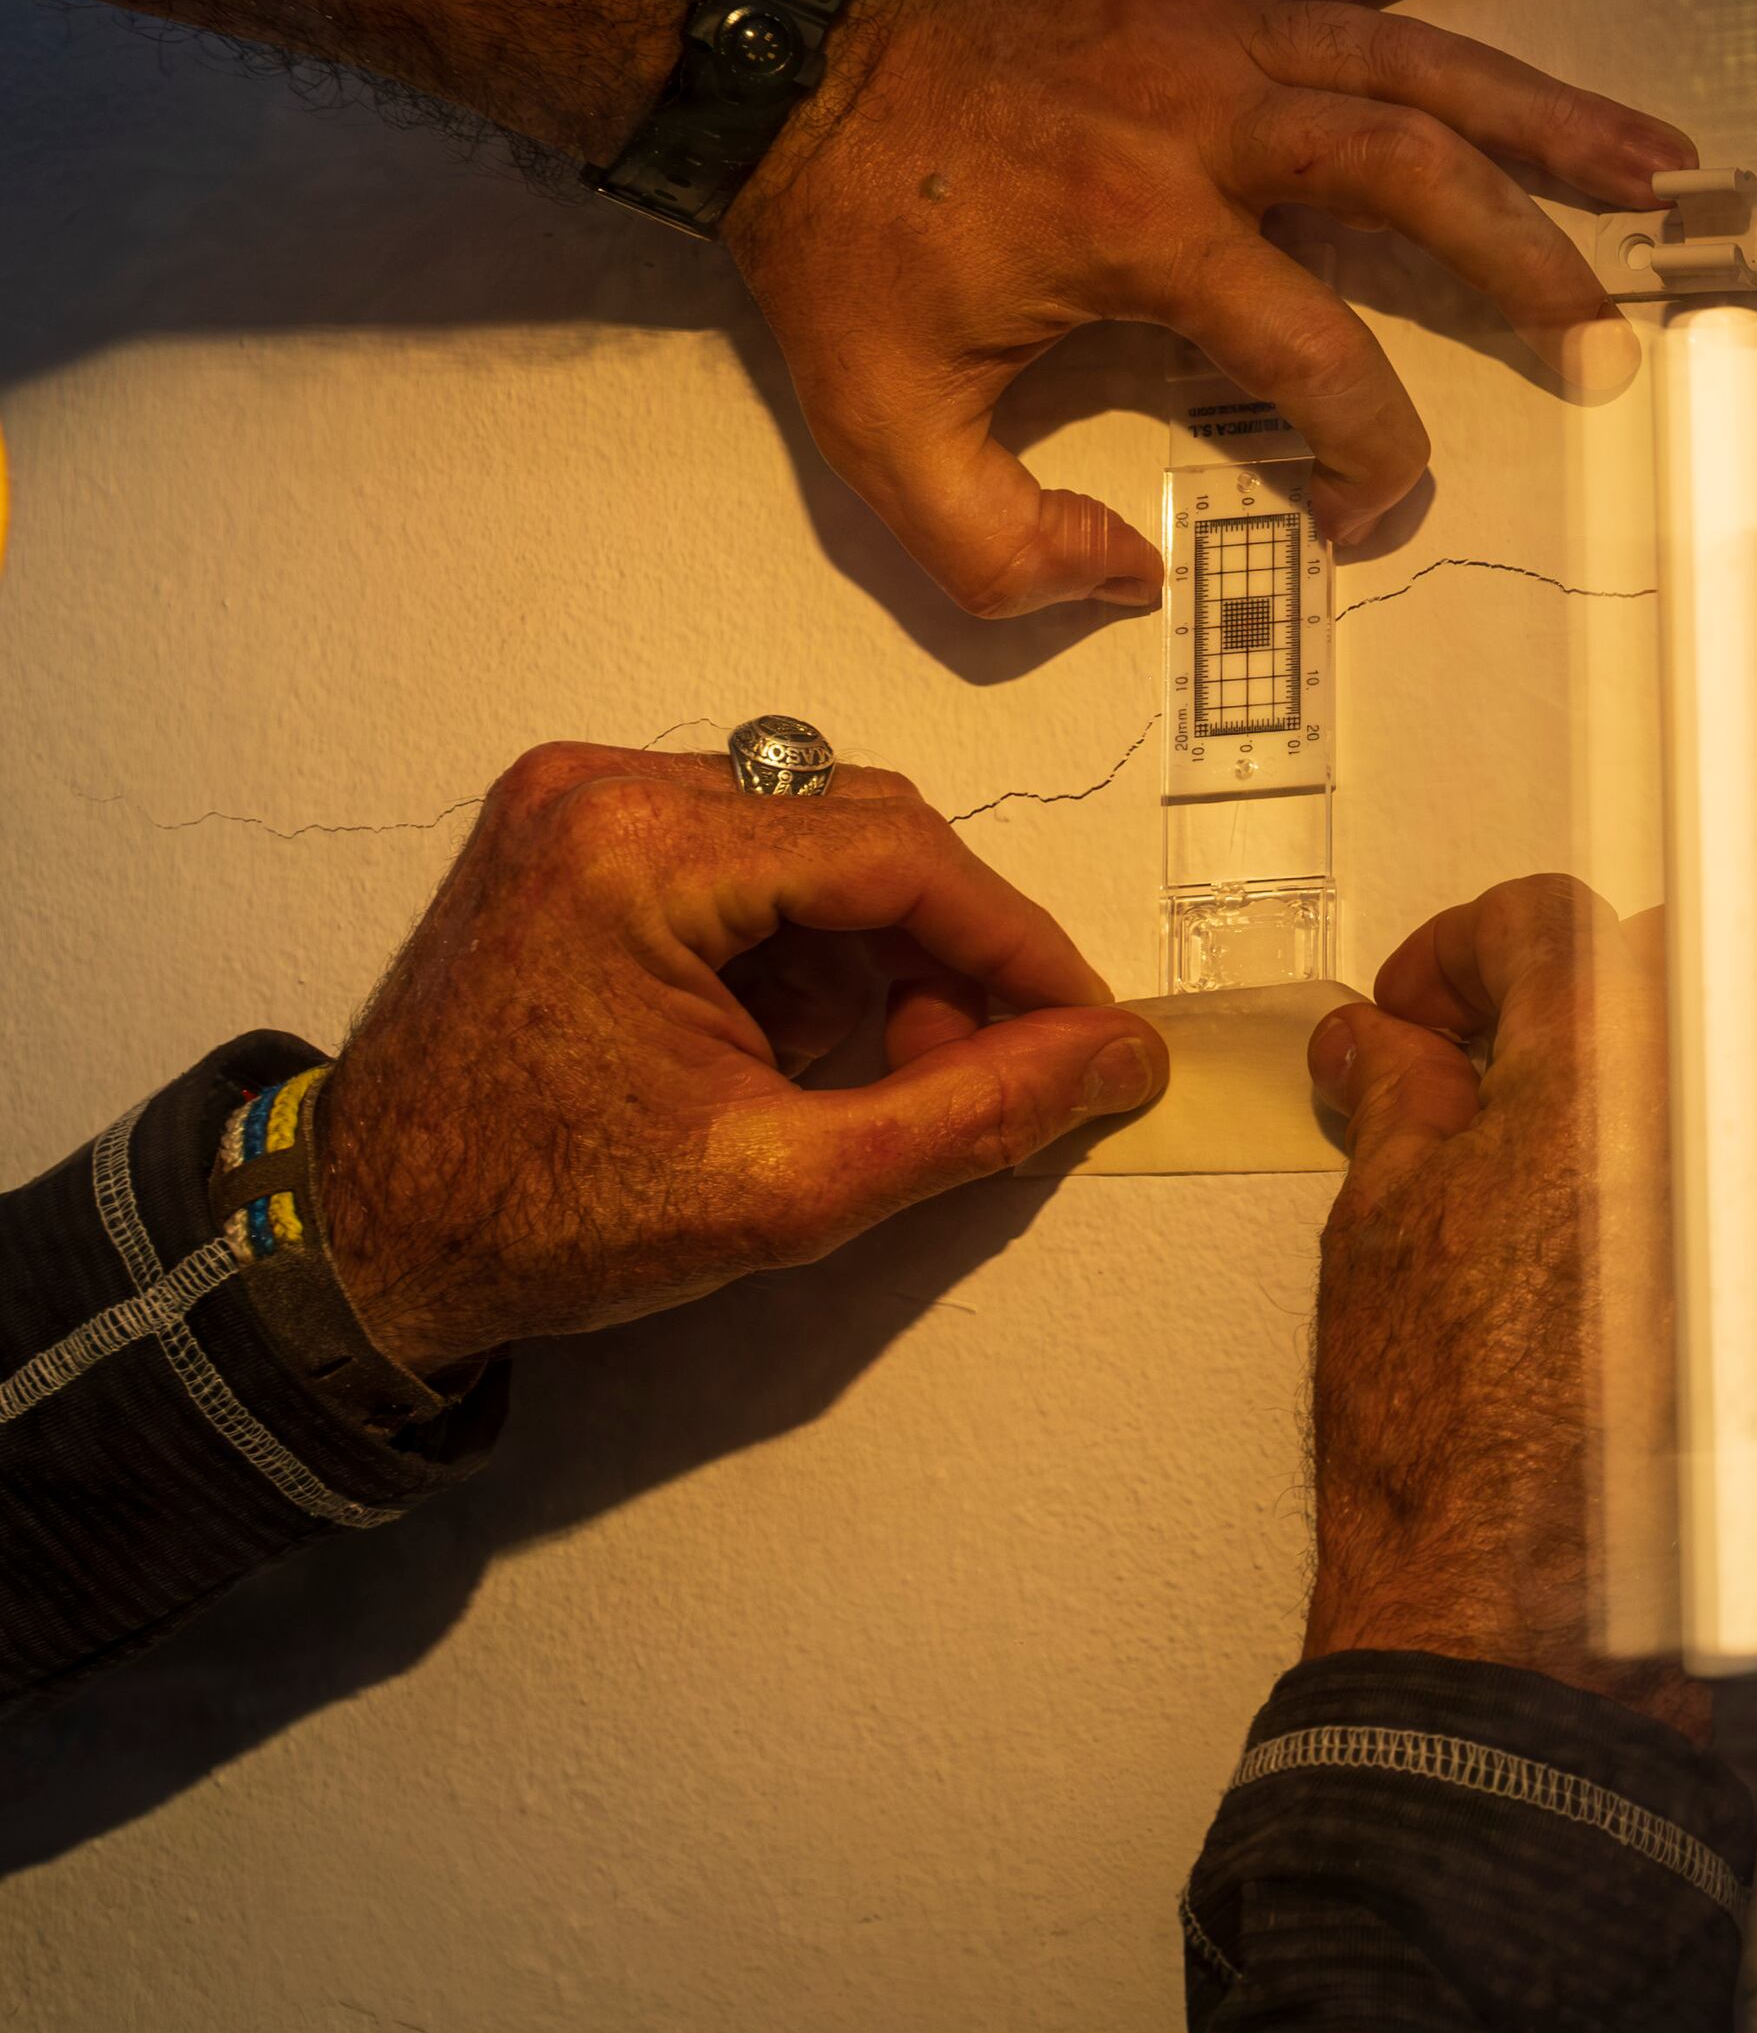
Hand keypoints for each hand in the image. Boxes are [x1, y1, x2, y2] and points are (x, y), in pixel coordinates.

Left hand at [307, 747, 1165, 1379]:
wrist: (359, 1243)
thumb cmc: (548, 1222)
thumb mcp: (791, 1188)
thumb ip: (975, 1113)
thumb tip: (1120, 1056)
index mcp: (640, 853)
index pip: (899, 855)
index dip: (1016, 944)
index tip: (1089, 1029)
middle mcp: (603, 789)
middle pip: (864, 829)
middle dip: (942, 952)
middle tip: (975, 1071)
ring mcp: (576, 802)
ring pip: (814, 838)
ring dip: (874, 949)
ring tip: (873, 1074)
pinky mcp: (569, 832)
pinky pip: (745, 852)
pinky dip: (799, 941)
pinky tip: (794, 1041)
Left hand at [723, 0, 1697, 618]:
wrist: (763, 52)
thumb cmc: (832, 238)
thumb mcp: (874, 429)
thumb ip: (992, 543)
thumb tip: (1124, 577)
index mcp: (1142, 229)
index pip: (1315, 353)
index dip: (1369, 451)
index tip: (1372, 508)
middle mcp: (1204, 111)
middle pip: (1417, 183)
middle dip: (1530, 266)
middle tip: (1608, 333)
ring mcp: (1212, 16)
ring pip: (1420, 60)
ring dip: (1550, 113)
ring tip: (1657, 158)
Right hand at [1301, 876, 1692, 1722]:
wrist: (1522, 1599)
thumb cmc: (1452, 1444)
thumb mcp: (1379, 1227)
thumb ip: (1392, 1100)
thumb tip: (1380, 1050)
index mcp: (1608, 1062)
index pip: (1545, 921)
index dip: (1459, 953)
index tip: (1422, 1012)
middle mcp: (1720, 1109)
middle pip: (1656, 968)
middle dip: (1565, 999)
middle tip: (1484, 1070)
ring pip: (1734, 1065)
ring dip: (1650, 1082)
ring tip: (1557, 1163)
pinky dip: (1718, 1170)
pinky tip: (1636, 1239)